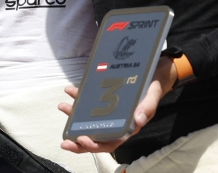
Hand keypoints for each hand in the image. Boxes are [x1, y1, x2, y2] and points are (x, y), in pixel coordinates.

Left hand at [59, 57, 176, 153]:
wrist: (155, 72)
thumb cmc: (154, 86)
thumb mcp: (153, 94)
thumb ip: (148, 107)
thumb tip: (138, 120)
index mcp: (128, 127)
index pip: (110, 142)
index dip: (95, 145)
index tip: (82, 139)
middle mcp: (117, 122)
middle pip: (96, 136)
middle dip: (79, 139)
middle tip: (65, 141)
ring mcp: (110, 111)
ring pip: (89, 119)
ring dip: (74, 116)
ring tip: (62, 107)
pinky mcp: (106, 99)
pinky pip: (90, 103)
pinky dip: (79, 98)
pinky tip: (71, 91)